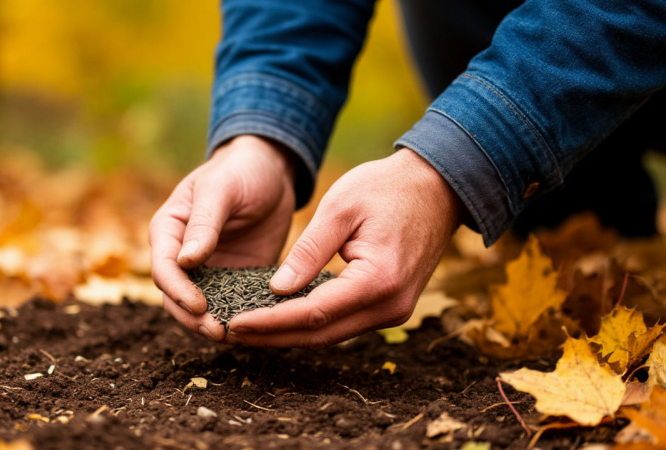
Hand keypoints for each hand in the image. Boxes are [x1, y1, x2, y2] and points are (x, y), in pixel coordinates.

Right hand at [149, 135, 296, 341]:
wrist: (271, 171)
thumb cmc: (239, 171)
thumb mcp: (221, 189)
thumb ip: (204, 223)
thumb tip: (186, 261)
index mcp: (169, 231)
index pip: (163, 269)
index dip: (178, 291)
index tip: (199, 305)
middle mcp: (183, 257)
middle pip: (176, 298)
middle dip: (193, 318)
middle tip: (219, 331)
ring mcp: (209, 272)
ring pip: (201, 309)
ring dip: (214, 325)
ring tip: (235, 337)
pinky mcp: (235, 280)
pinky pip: (233, 305)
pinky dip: (240, 318)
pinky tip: (256, 330)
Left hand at [225, 149, 462, 347]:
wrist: (438, 187)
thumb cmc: (387, 188)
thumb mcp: (341, 207)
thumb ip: (308, 251)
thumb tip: (276, 290)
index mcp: (378, 280)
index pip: (312, 313)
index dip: (270, 322)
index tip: (235, 323)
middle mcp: (390, 306)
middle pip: (320, 334)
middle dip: (273, 337)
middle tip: (231, 334)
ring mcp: (394, 311)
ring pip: (331, 334)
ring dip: (288, 334)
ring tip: (247, 330)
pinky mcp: (390, 307)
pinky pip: (343, 323)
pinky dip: (310, 323)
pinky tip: (279, 318)